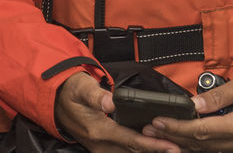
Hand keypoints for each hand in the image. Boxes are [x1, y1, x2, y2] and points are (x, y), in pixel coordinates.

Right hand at [55, 72, 179, 152]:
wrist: (53, 98)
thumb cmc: (69, 90)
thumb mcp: (81, 87)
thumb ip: (96, 95)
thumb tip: (111, 102)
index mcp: (97, 130)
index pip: (131, 141)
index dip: (153, 145)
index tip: (172, 146)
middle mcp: (100, 144)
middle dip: (156, 152)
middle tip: (178, 150)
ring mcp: (100, 148)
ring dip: (148, 152)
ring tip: (169, 150)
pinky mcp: (101, 147)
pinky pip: (123, 152)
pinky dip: (138, 151)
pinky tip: (150, 149)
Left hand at [144, 75, 232, 152]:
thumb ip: (218, 96)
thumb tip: (193, 104)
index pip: (203, 130)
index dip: (178, 127)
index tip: (158, 121)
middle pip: (200, 143)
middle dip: (173, 135)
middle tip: (150, 128)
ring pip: (206, 151)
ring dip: (181, 142)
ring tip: (159, 133)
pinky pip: (215, 152)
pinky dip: (196, 146)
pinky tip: (180, 140)